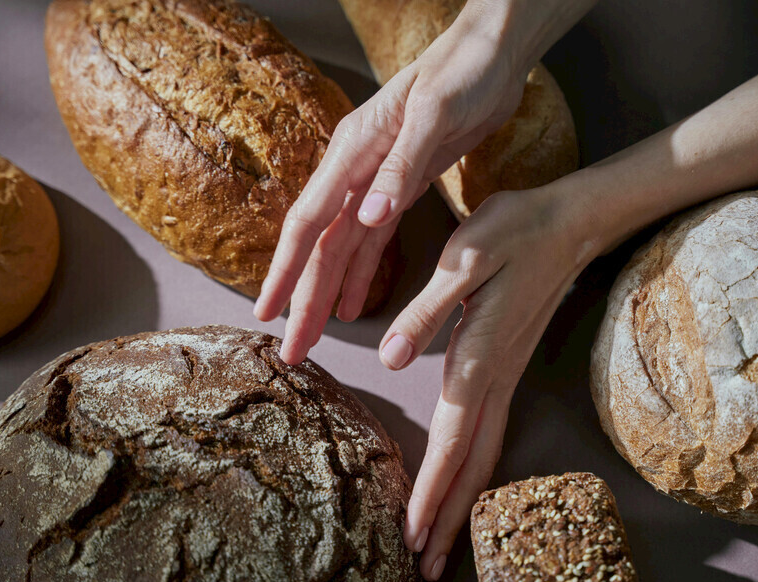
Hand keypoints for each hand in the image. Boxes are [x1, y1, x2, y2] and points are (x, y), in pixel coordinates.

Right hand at [253, 10, 527, 361]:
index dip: (286, 271)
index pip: (310, 222)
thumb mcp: (433, 116)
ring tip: (314, 337)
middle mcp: (355, 170)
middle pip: (321, 247)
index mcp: (353, 152)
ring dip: (328, 294)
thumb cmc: (460, 74)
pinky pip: (372, 242)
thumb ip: (400, 168)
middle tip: (290, 350)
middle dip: (302, 299)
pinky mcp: (401, 188)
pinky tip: (354, 304)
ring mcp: (376, 182)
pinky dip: (362, 274)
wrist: (491, 55)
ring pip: (343, 250)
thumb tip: (368, 218)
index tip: (266, 313)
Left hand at [382, 186, 596, 579]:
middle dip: (449, 517)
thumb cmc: (515, 231)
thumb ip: (429, 309)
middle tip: (427, 568)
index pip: (452, 440)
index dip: (433, 491)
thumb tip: (390, 357)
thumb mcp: (467, 256)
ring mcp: (505, 376)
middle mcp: (495, 378)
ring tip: (441, 543)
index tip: (414, 536)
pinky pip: (489, 432)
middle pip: (473, 463)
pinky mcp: (507, 367)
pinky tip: (461, 480)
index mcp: (479, 358)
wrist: (569, 223)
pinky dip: (472, 468)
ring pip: (484, 453)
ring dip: (462, 501)